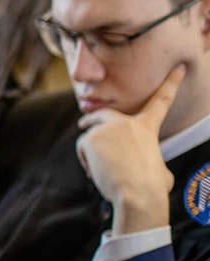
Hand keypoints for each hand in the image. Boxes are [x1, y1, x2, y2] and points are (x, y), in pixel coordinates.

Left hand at [77, 65, 183, 234]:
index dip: (171, 83)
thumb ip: (150, 161)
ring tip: (100, 170)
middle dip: (92, 118)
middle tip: (83, 123)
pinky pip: (82, 148)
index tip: (178, 67)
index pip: (161, 101)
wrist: (138, 193)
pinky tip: (94, 171)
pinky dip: (85, 161)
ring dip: (90, 153)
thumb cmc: (151, 187)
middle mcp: (127, 123)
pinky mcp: (92, 137)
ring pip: (89, 137)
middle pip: (104, 114)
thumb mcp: (159, 169)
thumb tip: (155, 174)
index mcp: (148, 128)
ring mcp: (108, 128)